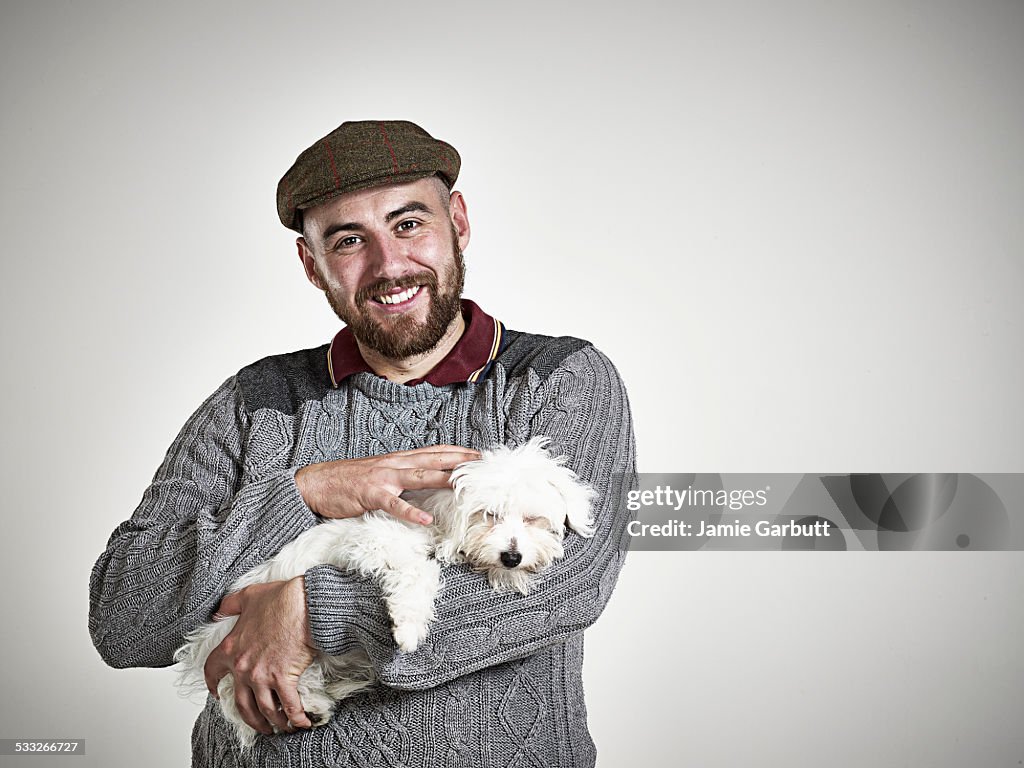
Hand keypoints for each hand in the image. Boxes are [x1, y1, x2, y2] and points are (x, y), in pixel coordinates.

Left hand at [204, 577, 314, 734]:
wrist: (304, 604)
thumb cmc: (281, 599)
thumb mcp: (248, 596)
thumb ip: (231, 604)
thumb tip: (220, 610)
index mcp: (231, 647)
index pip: (212, 671)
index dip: (213, 684)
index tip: (217, 693)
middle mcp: (243, 666)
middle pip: (241, 703)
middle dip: (250, 718)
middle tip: (259, 724)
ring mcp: (262, 675)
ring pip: (263, 709)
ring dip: (273, 722)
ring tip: (281, 726)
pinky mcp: (283, 678)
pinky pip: (289, 706)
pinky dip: (296, 718)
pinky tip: (301, 723)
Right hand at [295, 445, 478, 524]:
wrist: (316, 482)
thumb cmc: (349, 481)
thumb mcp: (380, 474)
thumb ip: (402, 477)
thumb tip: (426, 484)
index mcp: (398, 460)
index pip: (434, 452)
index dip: (458, 452)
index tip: (479, 454)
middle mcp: (394, 464)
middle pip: (433, 460)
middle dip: (459, 461)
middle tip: (482, 464)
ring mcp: (383, 479)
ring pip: (418, 476)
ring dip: (442, 479)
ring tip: (463, 485)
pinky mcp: (370, 495)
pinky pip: (393, 504)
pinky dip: (410, 511)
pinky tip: (425, 519)